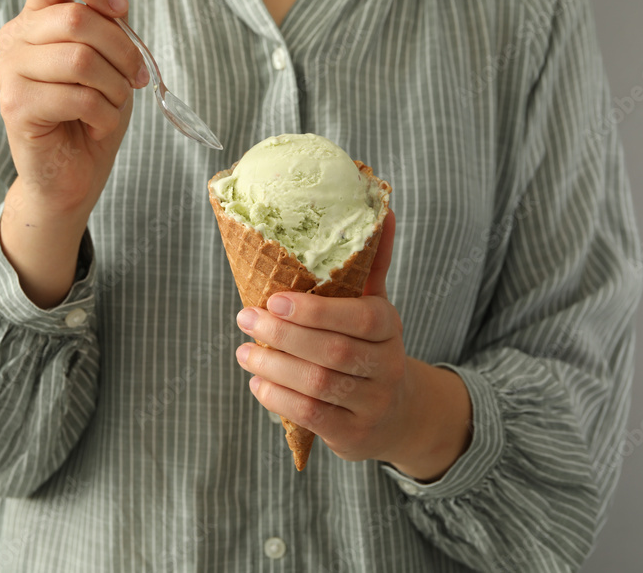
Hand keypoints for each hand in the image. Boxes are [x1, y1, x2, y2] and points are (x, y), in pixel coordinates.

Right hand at [0, 0, 147, 213]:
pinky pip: (76, 97)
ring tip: (114, 104)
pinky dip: (104, 114)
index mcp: (36, 18)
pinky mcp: (15, 106)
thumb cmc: (91, 115)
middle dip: (122, 51)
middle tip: (137, 79)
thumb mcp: (111, 58)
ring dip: (115, 87)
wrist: (73, 176)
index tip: (122, 11)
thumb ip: (108, 11)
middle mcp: (16, 38)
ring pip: (80, 58)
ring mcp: (10, 71)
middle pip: (76, 16)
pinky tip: (97, 126)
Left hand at [234, 212, 472, 479]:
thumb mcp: (374, 306)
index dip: (314, 311)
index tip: (272, 300)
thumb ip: (371, 263)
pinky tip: (257, 382)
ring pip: (318, 384)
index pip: (359, 318)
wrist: (399, 414)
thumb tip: (382, 208)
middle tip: (245, 319)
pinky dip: (278, 398)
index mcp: (388, 326)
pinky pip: (311, 416)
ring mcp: (371, 403)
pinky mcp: (353, 434)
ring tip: (244, 351)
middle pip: (332, 351)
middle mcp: (385, 366)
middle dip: (283, 336)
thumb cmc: (371, 348)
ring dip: (273, 366)